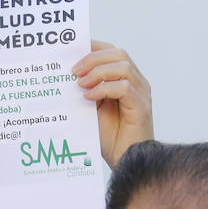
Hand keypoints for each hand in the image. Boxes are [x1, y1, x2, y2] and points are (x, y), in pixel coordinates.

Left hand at [72, 41, 152, 168]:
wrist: (123, 160)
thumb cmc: (109, 137)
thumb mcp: (91, 107)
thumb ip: (84, 89)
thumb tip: (66, 73)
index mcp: (125, 78)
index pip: (111, 51)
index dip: (92, 48)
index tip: (71, 52)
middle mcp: (136, 82)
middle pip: (118, 54)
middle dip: (93, 58)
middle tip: (73, 71)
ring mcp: (141, 94)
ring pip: (122, 66)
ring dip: (98, 72)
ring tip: (80, 84)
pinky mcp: (141, 107)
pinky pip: (124, 87)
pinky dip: (104, 89)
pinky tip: (89, 98)